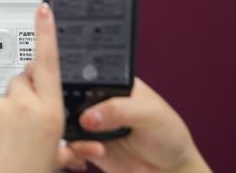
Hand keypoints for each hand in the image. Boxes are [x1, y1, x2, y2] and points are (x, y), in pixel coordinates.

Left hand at [0, 3, 74, 172]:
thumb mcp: (53, 161)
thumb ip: (71, 148)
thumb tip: (92, 147)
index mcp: (50, 113)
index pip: (49, 63)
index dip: (46, 33)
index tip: (44, 10)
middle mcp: (24, 105)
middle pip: (21, 81)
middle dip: (20, 96)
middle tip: (18, 126)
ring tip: (0, 141)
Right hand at [65, 78, 210, 172]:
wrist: (171, 171)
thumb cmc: (168, 135)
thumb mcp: (150, 114)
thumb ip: (120, 110)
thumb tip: (88, 115)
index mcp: (112, 82)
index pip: (86, 74)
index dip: (75, 79)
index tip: (69, 90)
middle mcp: (98, 100)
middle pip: (69, 96)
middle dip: (67, 106)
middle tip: (80, 119)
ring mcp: (91, 123)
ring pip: (65, 121)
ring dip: (69, 131)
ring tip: (93, 143)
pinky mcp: (88, 146)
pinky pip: (70, 146)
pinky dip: (74, 151)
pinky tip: (94, 153)